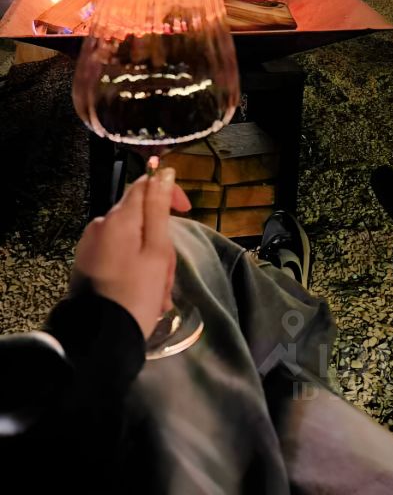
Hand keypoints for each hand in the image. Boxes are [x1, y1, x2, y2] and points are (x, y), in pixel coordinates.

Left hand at [73, 170, 190, 338]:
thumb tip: (164, 171)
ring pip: (133, 239)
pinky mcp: (87, 264)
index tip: (186, 210)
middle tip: (168, 274)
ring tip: (159, 294)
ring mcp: (91, 245)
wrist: (99, 340)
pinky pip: (119, 255)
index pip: (145, 184)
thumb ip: (159, 209)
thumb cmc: (135, 295)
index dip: (167, 191)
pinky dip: (136, 269)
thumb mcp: (157, 252)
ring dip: (151, 260)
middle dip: (161, 241)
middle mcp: (100, 225)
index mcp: (118, 218)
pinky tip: (145, 295)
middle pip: (140, 217)